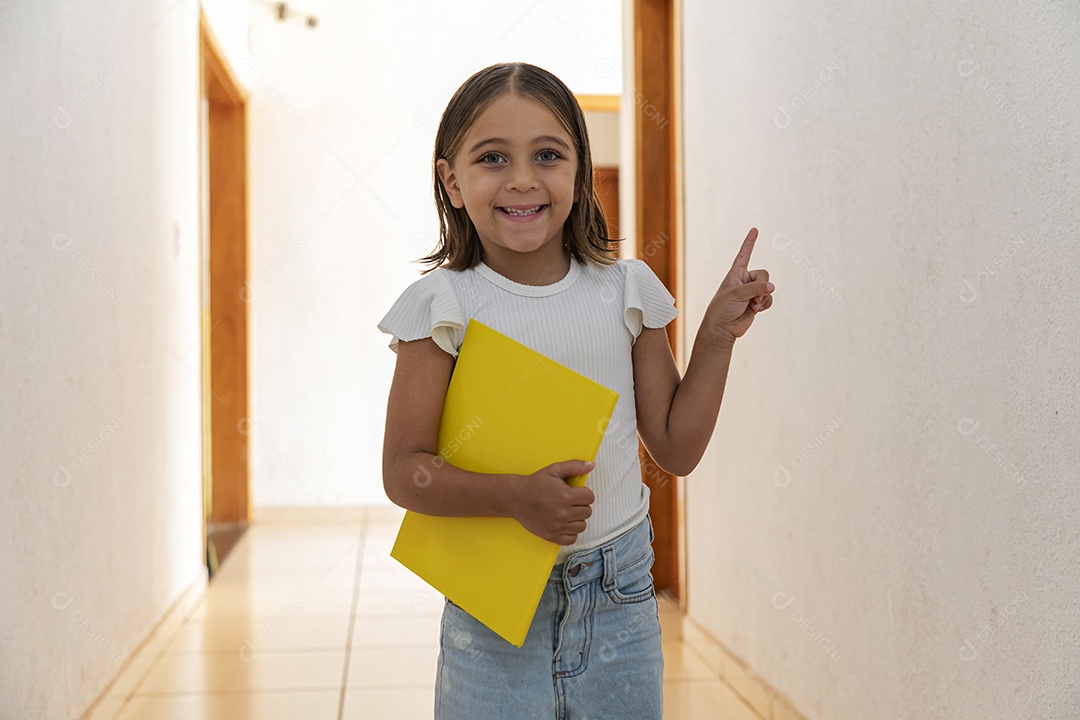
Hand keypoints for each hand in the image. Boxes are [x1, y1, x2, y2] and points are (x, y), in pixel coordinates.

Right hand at [511, 460, 595, 544]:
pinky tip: (564, 524)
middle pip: (587, 512)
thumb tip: (591, 465)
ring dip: (577, 519)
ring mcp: (557, 526)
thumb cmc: (534, 484)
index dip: (584, 493)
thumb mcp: (554, 470)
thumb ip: (574, 466)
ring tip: (567, 512)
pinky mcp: (551, 536)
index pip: (590, 497)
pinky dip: (570, 532)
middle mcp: (563, 512)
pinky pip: (572, 539)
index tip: (576, 493)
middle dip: (581, 505)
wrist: (515, 498)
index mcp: (565, 496)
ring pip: (582, 526)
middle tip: (570, 501)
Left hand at [703, 227, 774, 345]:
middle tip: (753, 297)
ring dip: (763, 297)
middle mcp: (744, 280)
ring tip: (753, 305)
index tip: (754, 229)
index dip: (749, 242)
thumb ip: (756, 288)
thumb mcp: (737, 294)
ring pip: (768, 287)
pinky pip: (769, 298)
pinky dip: (766, 304)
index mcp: (735, 273)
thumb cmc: (723, 308)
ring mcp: (751, 292)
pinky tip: (757, 310)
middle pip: (764, 273)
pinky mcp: (756, 303)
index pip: (744, 254)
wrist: (722, 328)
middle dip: (762, 285)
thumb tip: (772, 287)